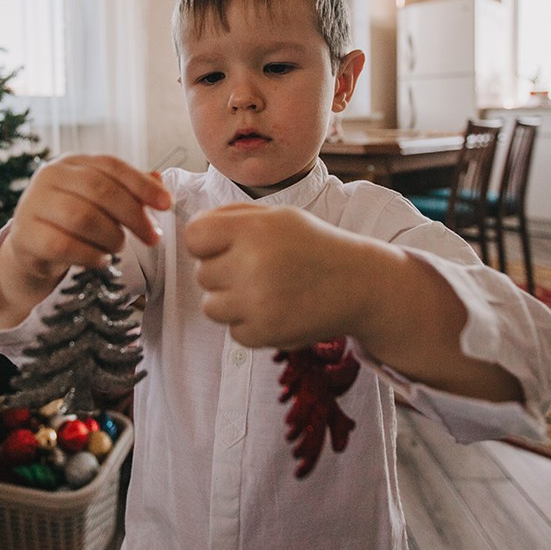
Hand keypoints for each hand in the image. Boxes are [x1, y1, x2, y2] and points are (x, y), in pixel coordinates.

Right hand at [5, 154, 173, 281]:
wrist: (32, 249)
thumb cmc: (72, 222)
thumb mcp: (100, 202)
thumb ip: (127, 191)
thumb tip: (158, 179)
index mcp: (71, 162)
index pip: (111, 166)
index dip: (142, 185)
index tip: (167, 205)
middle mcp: (49, 176)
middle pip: (99, 189)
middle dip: (133, 214)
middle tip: (153, 237)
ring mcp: (33, 204)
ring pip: (82, 217)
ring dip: (111, 236)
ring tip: (118, 247)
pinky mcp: (25, 235)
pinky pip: (63, 245)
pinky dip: (90, 255)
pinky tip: (101, 259)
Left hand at [185, 204, 373, 349]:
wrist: (359, 283)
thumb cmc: (311, 246)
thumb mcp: (276, 217)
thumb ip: (231, 218)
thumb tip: (191, 233)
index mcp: (253, 228)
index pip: (194, 237)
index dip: (205, 243)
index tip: (224, 247)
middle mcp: (252, 263)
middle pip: (202, 274)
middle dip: (223, 272)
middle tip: (257, 269)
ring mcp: (258, 302)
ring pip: (211, 307)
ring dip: (231, 301)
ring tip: (263, 290)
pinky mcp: (266, 333)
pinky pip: (233, 331)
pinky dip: (250, 324)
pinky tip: (276, 309)